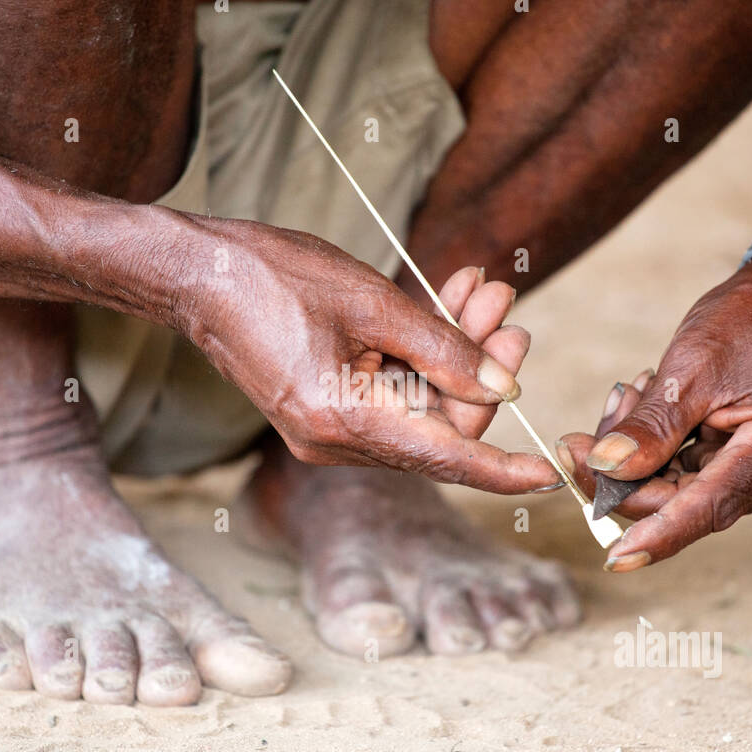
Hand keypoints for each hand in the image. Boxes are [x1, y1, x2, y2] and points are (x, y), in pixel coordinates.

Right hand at [178, 218, 559, 493]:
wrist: (197, 276)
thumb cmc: (273, 277)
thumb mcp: (372, 301)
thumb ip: (444, 348)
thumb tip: (505, 386)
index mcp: (345, 421)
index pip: (447, 458)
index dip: (506, 470)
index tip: (554, 475)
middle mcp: (335, 442)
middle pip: (439, 425)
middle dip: (481, 368)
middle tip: (505, 307)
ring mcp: (327, 430)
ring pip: (420, 406)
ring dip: (455, 351)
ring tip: (480, 289)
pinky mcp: (324, 410)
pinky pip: (391, 393)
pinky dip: (421, 355)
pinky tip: (447, 304)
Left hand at [558, 255, 751, 568]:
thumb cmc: (748, 321)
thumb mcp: (690, 367)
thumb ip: (650, 426)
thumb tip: (606, 469)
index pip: (711, 505)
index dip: (660, 533)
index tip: (616, 558)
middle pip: (685, 502)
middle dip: (623, 476)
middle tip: (573, 442)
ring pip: (678, 491)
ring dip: (638, 455)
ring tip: (629, 396)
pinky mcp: (749, 469)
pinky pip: (687, 476)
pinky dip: (656, 451)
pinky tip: (644, 405)